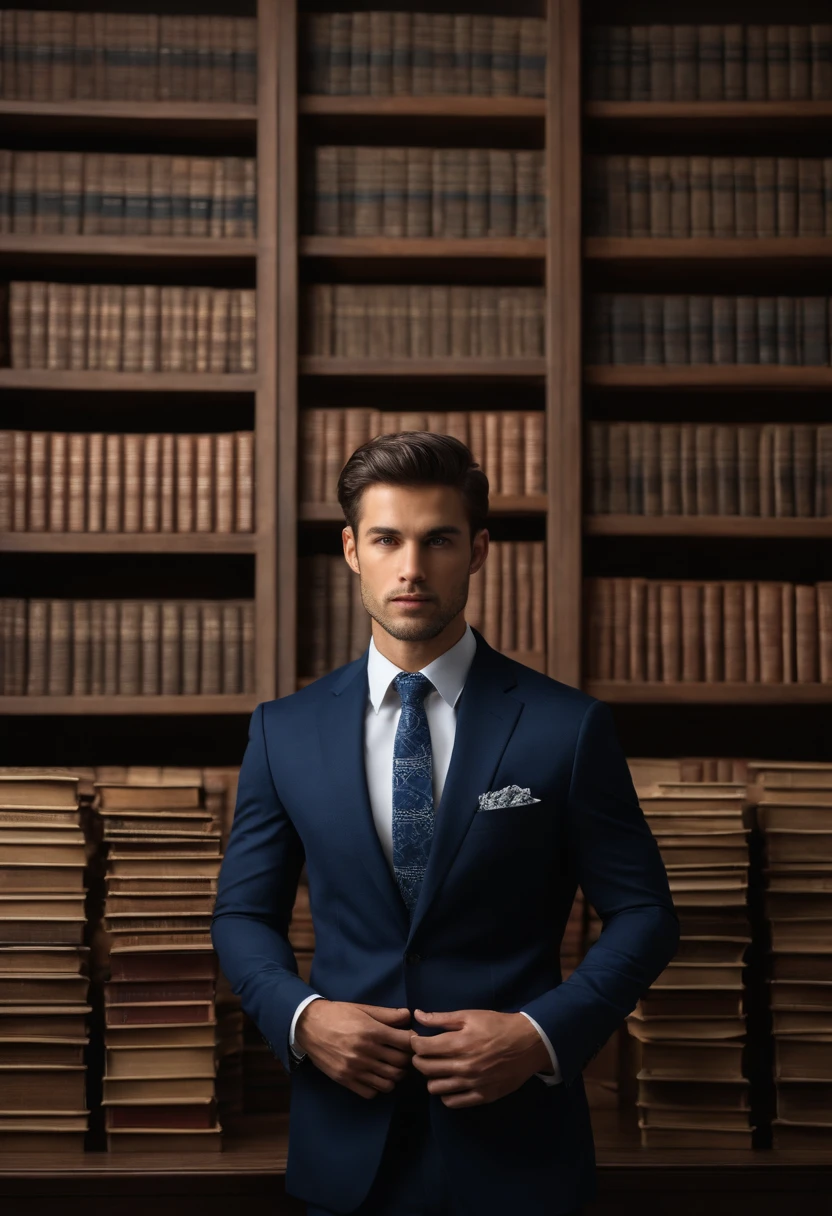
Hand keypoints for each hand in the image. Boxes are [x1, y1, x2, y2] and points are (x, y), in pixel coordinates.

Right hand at [294, 1001, 413, 1099]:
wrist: (309, 1026)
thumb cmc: (337, 1014)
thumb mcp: (363, 1009)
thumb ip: (387, 1014)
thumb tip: (409, 1015)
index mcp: (372, 1031)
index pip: (406, 1043)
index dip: (413, 1042)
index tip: (410, 1040)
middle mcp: (366, 1052)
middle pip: (400, 1064)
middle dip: (406, 1059)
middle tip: (402, 1054)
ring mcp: (356, 1069)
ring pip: (389, 1082)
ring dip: (394, 1075)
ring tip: (390, 1066)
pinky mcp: (346, 1080)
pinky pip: (371, 1092)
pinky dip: (377, 1087)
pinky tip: (375, 1075)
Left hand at [410, 1008, 551, 1107]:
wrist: (528, 1043)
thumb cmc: (497, 1025)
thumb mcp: (470, 1015)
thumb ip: (441, 1018)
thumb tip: (417, 1015)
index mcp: (458, 1043)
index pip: (421, 1049)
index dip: (415, 1042)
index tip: (418, 1039)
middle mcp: (462, 1066)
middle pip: (424, 1068)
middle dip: (419, 1059)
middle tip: (426, 1053)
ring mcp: (472, 1084)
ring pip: (435, 1088)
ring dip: (432, 1077)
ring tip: (439, 1068)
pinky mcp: (481, 1097)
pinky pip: (452, 1102)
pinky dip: (446, 1093)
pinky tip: (451, 1082)